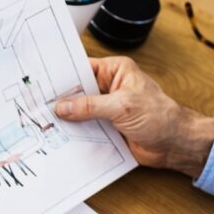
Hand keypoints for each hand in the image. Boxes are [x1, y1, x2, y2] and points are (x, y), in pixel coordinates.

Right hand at [54, 56, 213, 177]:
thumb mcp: (122, 106)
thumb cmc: (160, 117)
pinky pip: (84, 128)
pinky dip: (74, 133)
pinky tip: (59, 136)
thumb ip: (90, 106)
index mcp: (115, 71)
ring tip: (44, 122)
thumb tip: (63, 106)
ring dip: (66, 119)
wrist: (174, 144)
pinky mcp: (105, 126)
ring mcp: (105, 108)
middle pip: (76, 91)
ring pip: (78, 111)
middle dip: (60, 100)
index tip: (43, 85)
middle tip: (38, 106)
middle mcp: (109, 88)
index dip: (63, 76)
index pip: (82, 69)